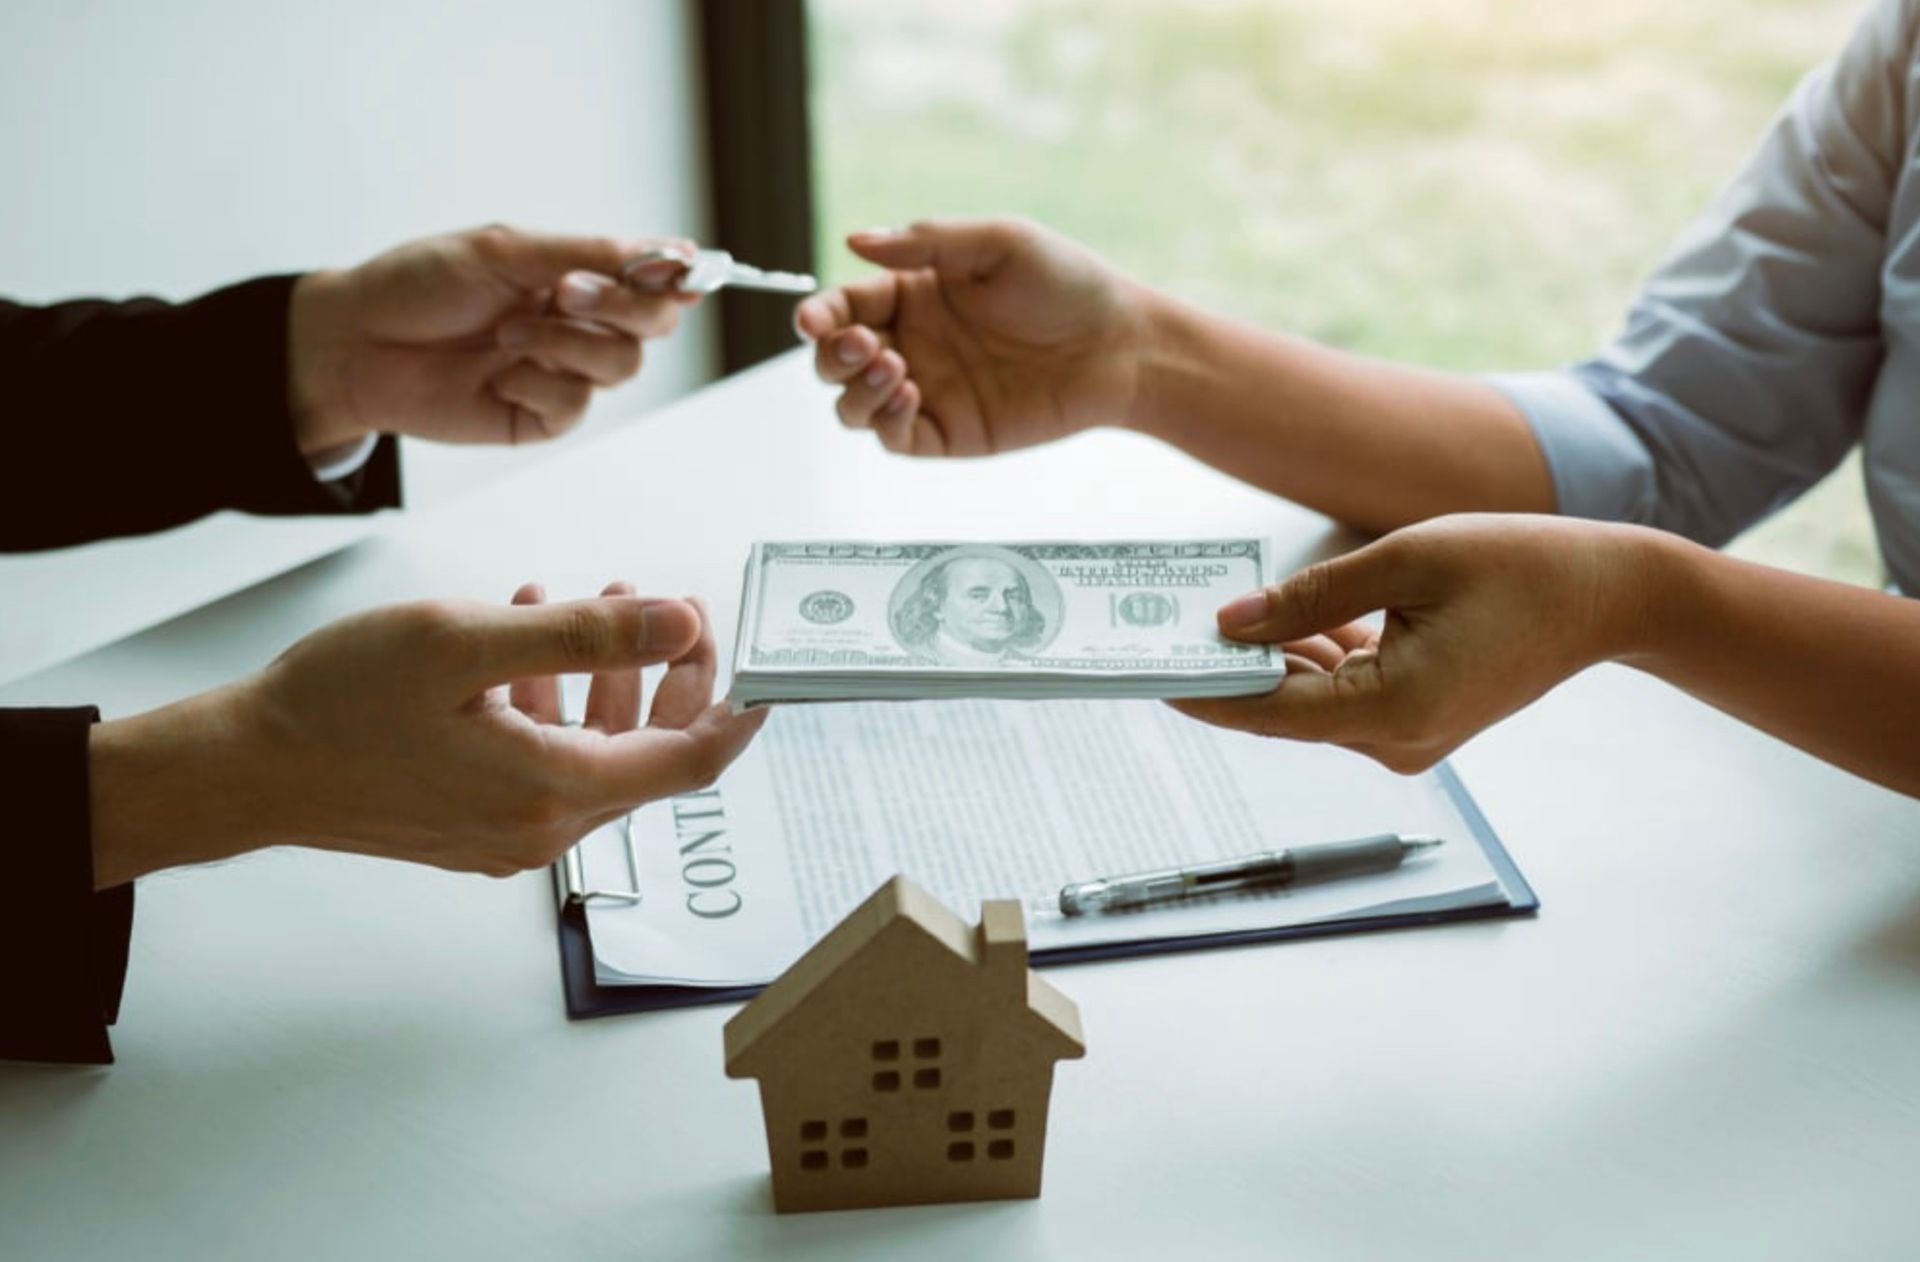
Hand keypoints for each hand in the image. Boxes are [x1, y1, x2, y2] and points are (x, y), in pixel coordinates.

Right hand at [89, 585, 765, 885]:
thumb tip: (679, 622)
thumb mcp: (467, 641)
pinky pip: (543, 763)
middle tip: (666, 606)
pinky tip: (522, 640)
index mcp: (556, 789)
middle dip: (666, 673)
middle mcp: (543, 828)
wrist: (244, 770)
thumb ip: (583, 634)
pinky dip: (550, 703)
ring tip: (586, 595)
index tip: (765, 668)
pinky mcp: (474, 826)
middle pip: (648, 754)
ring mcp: (507, 835)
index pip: (692, 761)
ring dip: (600, 676)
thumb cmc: (339, 704)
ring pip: (593, 752)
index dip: (737, 711)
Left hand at [289, 224, 700, 453]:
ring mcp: (563, 372)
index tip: (684, 271)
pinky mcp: (541, 417)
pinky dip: (538, 382)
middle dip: (621, 305)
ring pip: (622, 365)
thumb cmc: (418, 286)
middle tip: (567, 291)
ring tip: (508, 334)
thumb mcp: (506, 251)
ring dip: (568, 343)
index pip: (654, 276)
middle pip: (654, 324)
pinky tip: (498, 373)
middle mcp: (578, 322)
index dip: (679, 275)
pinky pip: (575, 404)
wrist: (356, 342)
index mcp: (576, 274)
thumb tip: (670, 252)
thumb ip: (589, 253)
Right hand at [794, 217, 1146, 455]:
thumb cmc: (1067, 285)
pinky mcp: (949, 433)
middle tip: (865, 345)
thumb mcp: (999, 243)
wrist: (1120, 346)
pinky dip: (885, 421)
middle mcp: (911, 342)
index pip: (844, 306)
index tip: (813, 320)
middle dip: (832, 355)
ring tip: (891, 368)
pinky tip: (909, 394)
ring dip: (853, 390)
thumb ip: (926, 242)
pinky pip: (893, 438)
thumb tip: (855, 241)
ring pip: (852, 405)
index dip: (818, 315)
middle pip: (834, 360)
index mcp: (913, 293)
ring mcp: (928, 391)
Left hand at [1169, 515, 1657, 772]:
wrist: (1608, 594)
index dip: (1203, 690)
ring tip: (1203, 615)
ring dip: (1268, 658)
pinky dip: (1313, 658)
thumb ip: (1312, 596)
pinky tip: (1276, 618)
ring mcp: (1409, 737)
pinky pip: (1346, 691)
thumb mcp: (1406, 560)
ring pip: (1312, 698)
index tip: (1143, 673)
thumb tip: (1231, 623)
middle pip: (1285, 709)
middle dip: (1226, 669)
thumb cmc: (1519, 565)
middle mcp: (1397, 740)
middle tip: (1158, 633)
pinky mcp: (1417, 718)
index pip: (1271, 710)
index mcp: (1394, 709)